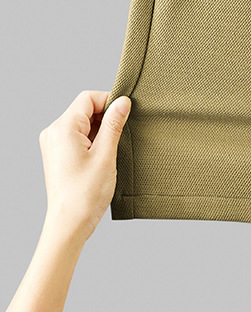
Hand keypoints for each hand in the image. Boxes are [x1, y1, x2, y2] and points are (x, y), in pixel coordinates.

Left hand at [39, 90, 130, 240]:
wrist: (69, 224)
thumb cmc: (85, 194)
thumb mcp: (106, 154)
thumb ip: (114, 124)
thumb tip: (123, 101)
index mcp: (63, 129)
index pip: (88, 98)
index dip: (109, 101)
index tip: (125, 113)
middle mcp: (54, 133)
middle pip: (85, 108)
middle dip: (106, 117)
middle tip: (120, 134)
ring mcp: (54, 143)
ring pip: (83, 121)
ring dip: (100, 129)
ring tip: (110, 149)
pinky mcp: (58, 153)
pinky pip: (78, 134)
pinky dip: (93, 138)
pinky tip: (102, 154)